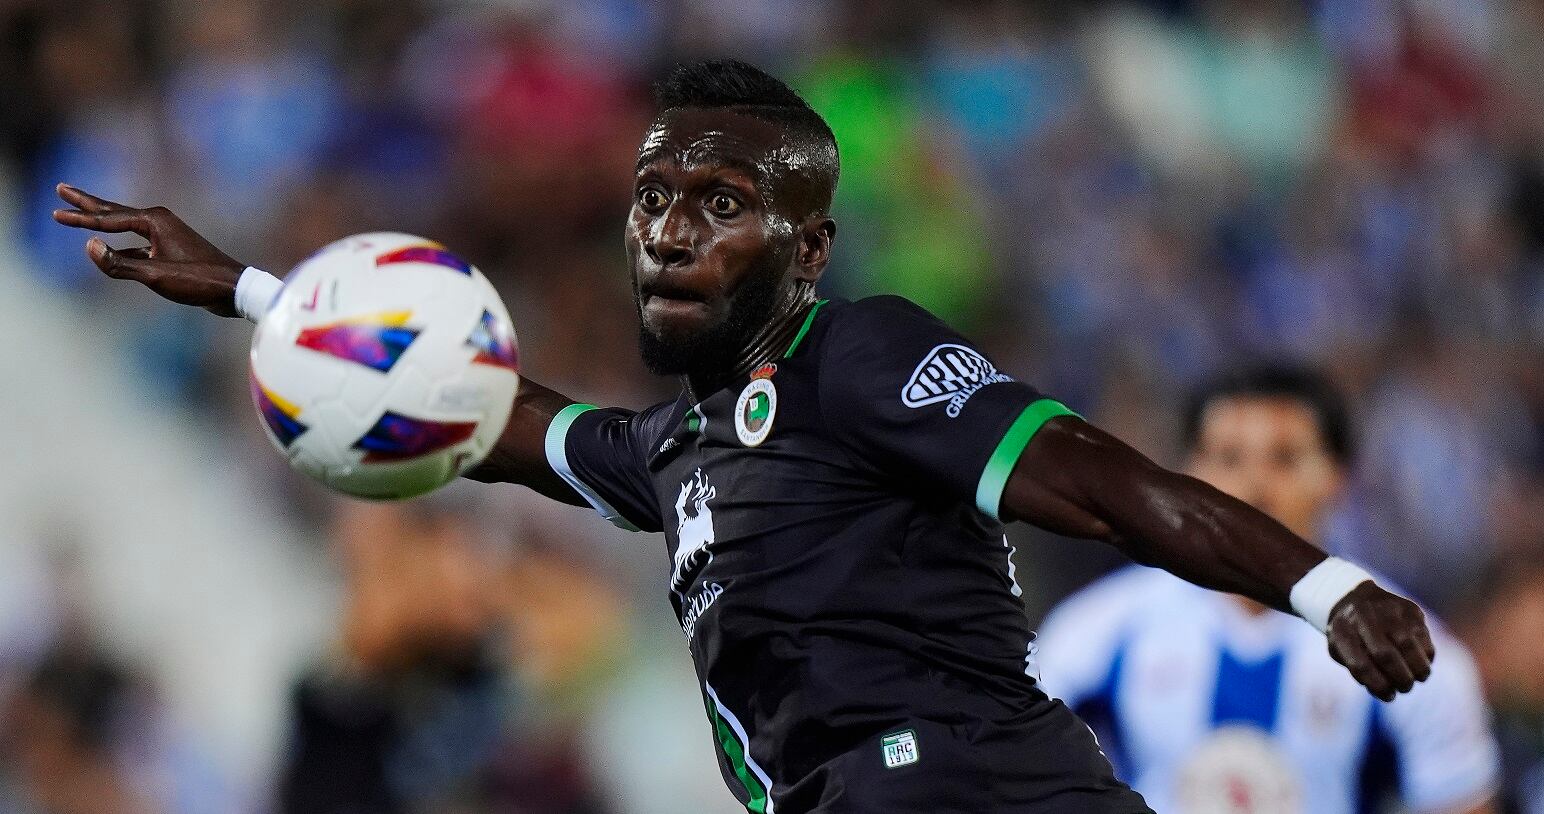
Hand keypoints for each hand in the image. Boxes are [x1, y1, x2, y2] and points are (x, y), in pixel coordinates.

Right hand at [51, 183, 245, 316]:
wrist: (234, 289)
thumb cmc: (198, 281)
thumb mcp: (155, 275)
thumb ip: (120, 264)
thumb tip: (88, 246)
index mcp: (154, 222)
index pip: (108, 220)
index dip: (79, 219)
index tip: (55, 214)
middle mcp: (159, 221)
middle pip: (114, 211)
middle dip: (87, 203)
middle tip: (61, 189)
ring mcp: (166, 234)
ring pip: (125, 226)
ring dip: (102, 221)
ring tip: (81, 213)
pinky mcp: (170, 249)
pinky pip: (136, 244)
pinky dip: (119, 245)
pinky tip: (108, 250)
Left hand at [1326, 582, 1435, 700]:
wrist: (1357, 599)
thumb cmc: (1350, 635)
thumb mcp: (1341, 651)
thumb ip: (1359, 672)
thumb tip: (1387, 692)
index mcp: (1341, 631)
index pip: (1359, 665)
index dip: (1377, 686)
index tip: (1388, 696)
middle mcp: (1363, 617)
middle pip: (1386, 656)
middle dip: (1400, 679)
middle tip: (1405, 688)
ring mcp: (1388, 610)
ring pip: (1409, 647)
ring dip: (1418, 670)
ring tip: (1417, 678)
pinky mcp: (1410, 609)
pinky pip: (1424, 638)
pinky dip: (1426, 656)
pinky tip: (1420, 662)